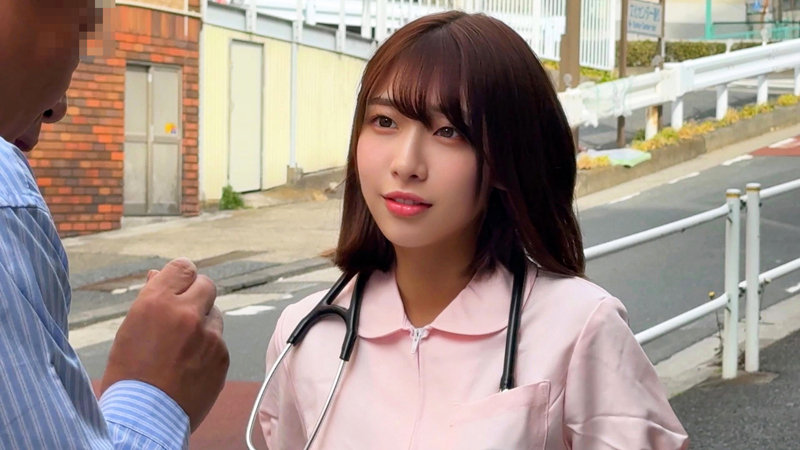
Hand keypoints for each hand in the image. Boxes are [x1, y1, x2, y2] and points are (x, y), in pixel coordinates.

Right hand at [101, 258, 229, 431]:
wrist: (143, 419)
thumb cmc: (129, 374)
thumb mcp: (130, 329)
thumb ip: (151, 299)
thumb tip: (159, 275)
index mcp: (156, 303)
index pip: (183, 267)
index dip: (181, 277)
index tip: (179, 286)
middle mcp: (186, 313)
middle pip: (206, 284)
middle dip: (197, 295)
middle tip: (185, 312)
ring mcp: (208, 335)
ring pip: (214, 314)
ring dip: (203, 323)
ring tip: (181, 348)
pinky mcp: (222, 355)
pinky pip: (219, 341)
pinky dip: (208, 348)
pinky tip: (190, 366)